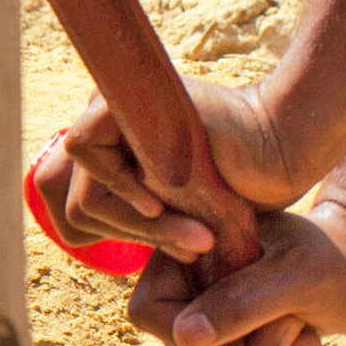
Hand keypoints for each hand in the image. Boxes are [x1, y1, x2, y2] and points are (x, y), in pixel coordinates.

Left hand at [28, 68, 314, 267]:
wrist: (281, 150)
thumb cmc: (239, 187)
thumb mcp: (177, 211)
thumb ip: (132, 217)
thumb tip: (64, 228)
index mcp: (111, 152)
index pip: (67, 206)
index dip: (112, 237)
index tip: (167, 246)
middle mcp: (102, 127)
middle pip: (71, 204)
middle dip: (130, 238)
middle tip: (189, 245)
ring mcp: (105, 109)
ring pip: (82, 190)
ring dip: (139, 225)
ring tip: (194, 233)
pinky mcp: (113, 98)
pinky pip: (86, 153)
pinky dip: (125, 189)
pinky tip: (167, 196)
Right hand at [127, 190, 345, 345]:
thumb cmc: (330, 258)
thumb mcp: (294, 275)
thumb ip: (241, 302)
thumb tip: (185, 341)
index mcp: (184, 257)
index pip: (149, 313)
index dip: (191, 332)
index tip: (259, 322)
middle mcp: (182, 295)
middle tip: (297, 328)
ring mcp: (201, 329)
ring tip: (307, 341)